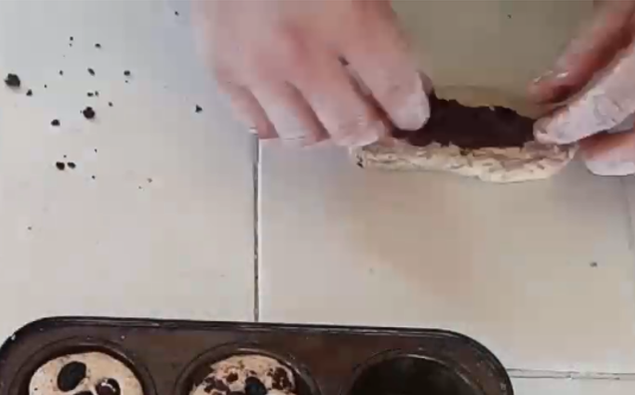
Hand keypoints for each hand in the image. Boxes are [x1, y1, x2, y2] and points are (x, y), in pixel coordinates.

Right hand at [193, 0, 428, 146]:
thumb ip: (377, 21)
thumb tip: (397, 73)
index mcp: (347, 18)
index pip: (394, 87)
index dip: (410, 110)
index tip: (411, 115)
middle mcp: (302, 55)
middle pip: (348, 126)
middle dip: (370, 129)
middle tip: (374, 121)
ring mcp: (257, 70)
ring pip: (302, 137)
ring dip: (325, 133)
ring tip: (330, 117)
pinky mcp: (223, 74)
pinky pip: (258, 126)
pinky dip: (281, 126)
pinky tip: (290, 110)